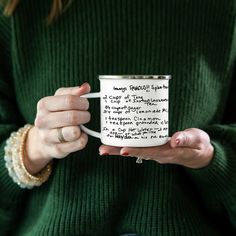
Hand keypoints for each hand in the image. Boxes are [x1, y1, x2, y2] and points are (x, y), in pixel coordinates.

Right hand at [25, 83, 90, 173]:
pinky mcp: (57, 150)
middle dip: (85, 116)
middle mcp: (43, 121)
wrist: (43, 138)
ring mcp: (48, 137)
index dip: (83, 103)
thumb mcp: (61, 99)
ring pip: (74, 132)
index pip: (69, 101)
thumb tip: (86, 87)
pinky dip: (83, 138)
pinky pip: (78, 143)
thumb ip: (74, 92)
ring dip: (83, 128)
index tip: (85, 105)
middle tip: (86, 116)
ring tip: (82, 126)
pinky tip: (80, 135)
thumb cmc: (55, 114)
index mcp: (44, 104)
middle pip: (72, 117)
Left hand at [99, 128, 213, 168]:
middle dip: (119, 151)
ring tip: (103, 147)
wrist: (198, 153)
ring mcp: (155, 151)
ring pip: (135, 150)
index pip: (150, 152)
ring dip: (119, 149)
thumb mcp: (198, 140)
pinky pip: (138, 146)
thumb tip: (175, 139)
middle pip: (137, 152)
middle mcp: (158, 154)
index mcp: (169, 152)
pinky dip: (126, 144)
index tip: (123, 150)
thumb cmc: (198, 146)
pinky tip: (116, 141)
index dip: (136, 150)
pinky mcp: (153, 147)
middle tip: (103, 150)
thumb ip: (187, 139)